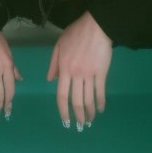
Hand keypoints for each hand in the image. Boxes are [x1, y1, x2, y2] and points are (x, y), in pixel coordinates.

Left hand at [46, 11, 111, 130]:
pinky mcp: (102, 72)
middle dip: (77, 115)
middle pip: (76, 100)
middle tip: (79, 126)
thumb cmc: (76, 34)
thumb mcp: (59, 46)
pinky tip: (100, 109)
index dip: (63, 110)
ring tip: (89, 121)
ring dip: (89, 112)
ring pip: (89, 98)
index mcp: (64, 69)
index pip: (61, 95)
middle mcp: (76, 74)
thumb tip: (50, 80)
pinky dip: (100, 102)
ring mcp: (90, 74)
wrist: (96, 26)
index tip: (65, 120)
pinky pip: (100, 91)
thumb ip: (54, 63)